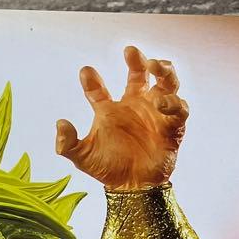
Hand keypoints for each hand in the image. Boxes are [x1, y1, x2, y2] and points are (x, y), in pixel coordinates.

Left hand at [55, 46, 188, 190]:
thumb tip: (60, 123)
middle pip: (139, 74)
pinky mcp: (172, 125)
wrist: (133, 187)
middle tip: (130, 51)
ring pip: (165, 82)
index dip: (91, 80)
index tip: (85, 72)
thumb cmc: (108, 169)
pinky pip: (179, 108)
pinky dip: (173, 102)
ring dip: (162, 70)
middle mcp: (134, 105)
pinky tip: (162, 102)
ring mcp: (155, 112)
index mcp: (110, 110)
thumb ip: (67, 143)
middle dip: (137, 60)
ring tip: (153, 65)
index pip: (98, 90)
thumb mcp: (83, 157)